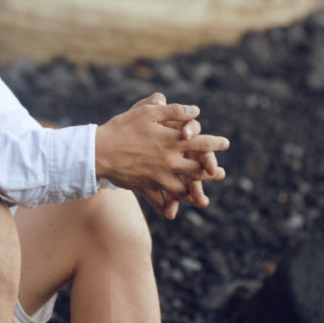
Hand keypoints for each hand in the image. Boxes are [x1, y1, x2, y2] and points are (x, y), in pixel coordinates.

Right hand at [96, 93, 228, 219]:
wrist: (97, 151)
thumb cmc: (122, 128)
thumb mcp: (147, 113)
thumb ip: (173, 111)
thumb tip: (196, 111)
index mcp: (171, 142)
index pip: (201, 142)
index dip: (215, 143)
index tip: (226, 143)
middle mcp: (168, 161)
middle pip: (197, 170)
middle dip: (211, 171)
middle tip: (219, 173)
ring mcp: (157, 177)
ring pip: (182, 189)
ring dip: (194, 192)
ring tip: (200, 195)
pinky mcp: (144, 187)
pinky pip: (158, 201)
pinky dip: (166, 207)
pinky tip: (171, 212)